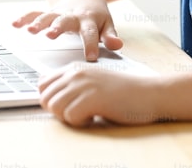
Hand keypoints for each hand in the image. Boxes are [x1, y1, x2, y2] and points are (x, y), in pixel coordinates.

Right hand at [12, 0, 123, 61]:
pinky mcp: (48, 11)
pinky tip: (15, 24)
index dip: (91, 44)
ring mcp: (58, 12)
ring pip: (47, 16)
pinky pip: (34, 13)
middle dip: (58, 27)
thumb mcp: (106, 22)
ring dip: (38, 23)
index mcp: (89, 20)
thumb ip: (110, 35)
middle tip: (51, 35)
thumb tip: (118, 45)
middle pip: (65, 21)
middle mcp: (72, 15)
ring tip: (31, 30)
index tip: (91, 57)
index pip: (90, 33)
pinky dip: (24, 18)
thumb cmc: (95, 11)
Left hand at [38, 63, 160, 126]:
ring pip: (54, 107)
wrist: (148, 93)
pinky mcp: (92, 98)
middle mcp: (76, 73)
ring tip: (87, 114)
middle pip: (45, 98)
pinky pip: (70, 117)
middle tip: (79, 111)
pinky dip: (81, 123)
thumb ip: (72, 86)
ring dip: (69, 117)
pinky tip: (95, 116)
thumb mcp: (93, 83)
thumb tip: (50, 100)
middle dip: (59, 111)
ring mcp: (84, 84)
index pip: (42, 84)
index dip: (51, 100)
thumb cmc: (123, 92)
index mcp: (74, 68)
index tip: (67, 105)